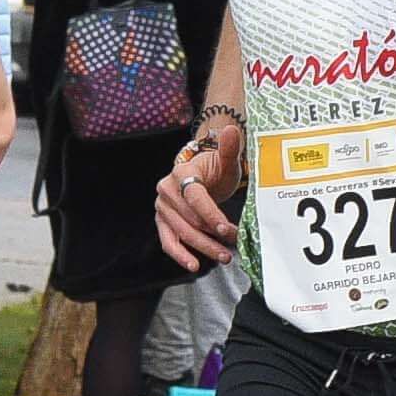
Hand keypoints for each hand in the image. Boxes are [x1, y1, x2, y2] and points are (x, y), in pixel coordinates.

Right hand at [154, 124, 244, 269]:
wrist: (201, 174)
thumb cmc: (215, 169)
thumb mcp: (226, 160)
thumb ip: (229, 148)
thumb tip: (231, 130)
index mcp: (182, 172)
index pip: (196, 198)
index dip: (211, 215)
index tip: (227, 229)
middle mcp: (167, 189)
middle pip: (190, 219)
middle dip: (212, 235)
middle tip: (232, 245)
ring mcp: (162, 207)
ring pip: (182, 233)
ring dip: (203, 248)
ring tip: (223, 256)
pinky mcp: (162, 221)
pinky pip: (168, 241)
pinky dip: (180, 255)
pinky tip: (193, 265)